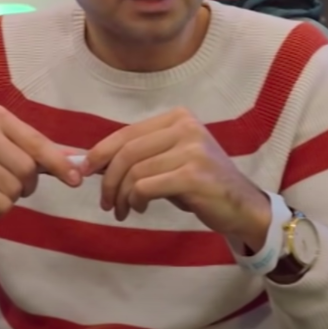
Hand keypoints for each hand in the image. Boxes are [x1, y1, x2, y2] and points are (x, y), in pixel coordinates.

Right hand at [0, 105, 82, 227]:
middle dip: (26, 185)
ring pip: (14, 188)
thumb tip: (82, 160)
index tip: (76, 180)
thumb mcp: (11, 152)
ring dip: (10, 198)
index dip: (59, 164)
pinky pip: (0, 203)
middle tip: (8, 184)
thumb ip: (43, 154)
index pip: (38, 142)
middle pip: (28, 169)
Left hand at [83, 108, 271, 247]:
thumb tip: (92, 162)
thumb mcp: (170, 161)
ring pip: (135, 171)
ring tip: (123, 210)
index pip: (127, 133)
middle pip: (127, 151)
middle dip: (108, 179)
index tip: (84, 171)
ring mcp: (191, 150)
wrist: (242, 207)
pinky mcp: (193, 175)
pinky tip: (140, 209)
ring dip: (122, 195)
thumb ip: (140, 156)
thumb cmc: (200, 185)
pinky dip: (136, 200)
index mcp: (177, 118)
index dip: (100, 152)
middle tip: (106, 202)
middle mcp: (185, 127)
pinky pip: (146, 186)